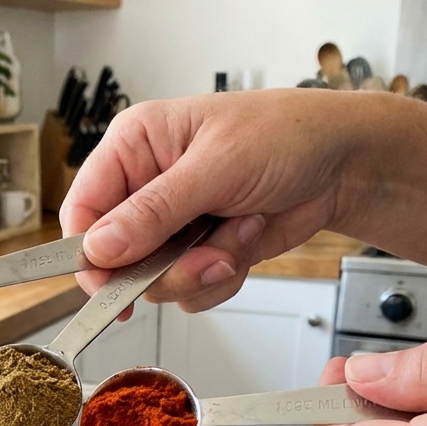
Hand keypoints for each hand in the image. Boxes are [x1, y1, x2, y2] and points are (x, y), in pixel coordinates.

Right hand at [60, 90, 426, 310]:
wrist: (343, 164)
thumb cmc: (285, 136)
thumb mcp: (215, 168)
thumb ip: (154, 212)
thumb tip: (99, 248)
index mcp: (134, 146)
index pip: (83, 209)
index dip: (90, 252)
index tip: (109, 284)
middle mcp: (146, 187)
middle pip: (117, 257)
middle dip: (165, 267)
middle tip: (206, 256)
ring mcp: (173, 224)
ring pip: (155, 281)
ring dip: (202, 270)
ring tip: (240, 232)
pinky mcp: (200, 251)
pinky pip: (190, 289)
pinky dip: (223, 275)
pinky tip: (247, 237)